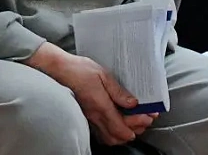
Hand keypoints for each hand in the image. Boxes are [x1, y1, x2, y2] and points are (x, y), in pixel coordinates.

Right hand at [27, 43, 150, 144]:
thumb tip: (133, 103)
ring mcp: (89, 118)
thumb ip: (118, 91)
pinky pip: (102, 134)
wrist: (57, 69)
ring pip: (110, 139)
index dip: (140, 122)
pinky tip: (117, 124)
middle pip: (119, 136)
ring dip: (124, 134)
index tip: (149, 114)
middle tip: (144, 118)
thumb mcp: (102, 74)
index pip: (124, 126)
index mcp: (100, 106)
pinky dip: (113, 134)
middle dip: (136, 129)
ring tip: (133, 122)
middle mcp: (95, 116)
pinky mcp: (86, 117)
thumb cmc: (78, 69)